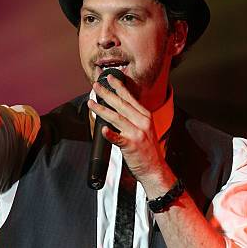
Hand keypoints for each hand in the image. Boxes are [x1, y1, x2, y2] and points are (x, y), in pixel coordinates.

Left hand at [88, 73, 175, 190]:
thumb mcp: (145, 129)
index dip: (119, 87)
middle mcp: (142, 123)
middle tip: (96, 86)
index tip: (110, 79)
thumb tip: (117, 108)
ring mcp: (137, 134)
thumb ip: (134, 118)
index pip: (130, 98)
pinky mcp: (131, 146)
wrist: (154, 169)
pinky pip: (118, 138)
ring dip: (102, 110)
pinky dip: (110, 133)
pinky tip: (103, 129)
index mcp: (145, 117)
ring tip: (92, 103)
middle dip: (107, 93)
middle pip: (121, 105)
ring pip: (116, 118)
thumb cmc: (148, 151)